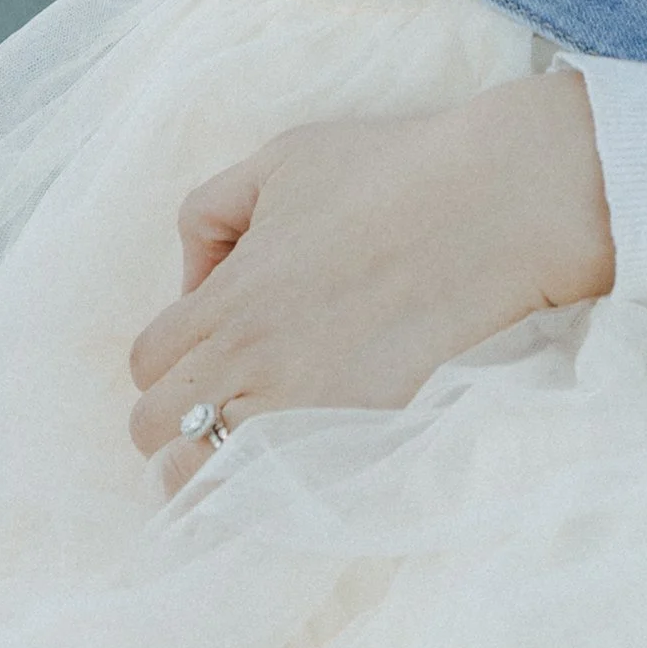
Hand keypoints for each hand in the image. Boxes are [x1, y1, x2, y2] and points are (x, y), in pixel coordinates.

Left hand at [128, 73, 613, 491]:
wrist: (499, 203)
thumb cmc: (394, 169)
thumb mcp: (285, 157)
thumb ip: (212, 208)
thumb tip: (198, 277)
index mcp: (229, 296)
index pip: (147, 362)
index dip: (173, 354)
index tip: (216, 339)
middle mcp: (251, 361)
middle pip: (156, 429)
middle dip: (179, 414)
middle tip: (228, 391)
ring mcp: (305, 408)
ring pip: (206, 477)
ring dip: (215, 460)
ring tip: (254, 434)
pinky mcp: (360, 433)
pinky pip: (282, 490)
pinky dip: (275, 480)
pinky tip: (300, 451)